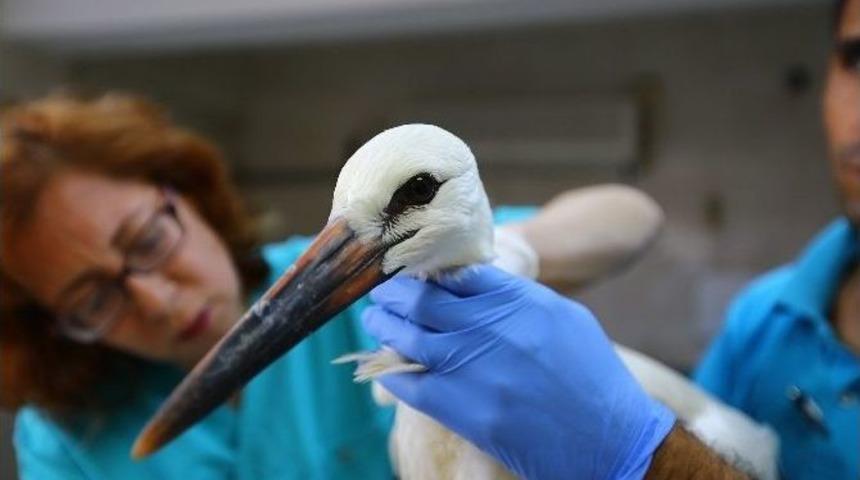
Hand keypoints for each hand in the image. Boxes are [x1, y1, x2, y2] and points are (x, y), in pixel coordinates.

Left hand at [364, 264, 674, 479]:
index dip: (426, 267)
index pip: (455, 272)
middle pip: (423, 299)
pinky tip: (385, 367)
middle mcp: (491, 328)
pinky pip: (412, 385)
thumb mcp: (563, 318)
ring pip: (409, 337)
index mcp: (518, 300)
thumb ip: (516, 296)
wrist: (610, 439)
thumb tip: (470, 284)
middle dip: (394, 292)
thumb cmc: (592, 375)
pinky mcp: (465, 410)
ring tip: (374, 320)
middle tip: (380, 291)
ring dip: (384, 326)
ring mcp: (474, 369)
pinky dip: (392, 373)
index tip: (410, 268)